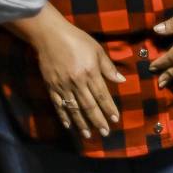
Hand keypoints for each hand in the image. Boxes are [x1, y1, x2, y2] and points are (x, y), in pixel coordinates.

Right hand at [31, 14, 125, 138]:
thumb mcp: (97, 50)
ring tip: (89, 135)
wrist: (50, 36)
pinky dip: (64, 116)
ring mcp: (62, 86)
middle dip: (98, 121)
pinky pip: (58, 105)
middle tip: (105, 133)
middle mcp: (77, 82)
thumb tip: (121, 81)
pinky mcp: (51, 87)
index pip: (102, 95)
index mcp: (90, 73)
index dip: (109, 108)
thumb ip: (108, 68)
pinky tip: (69, 126)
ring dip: (82, 123)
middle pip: (89, 106)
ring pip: (74, 109)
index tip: (115, 119)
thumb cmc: (77, 40)